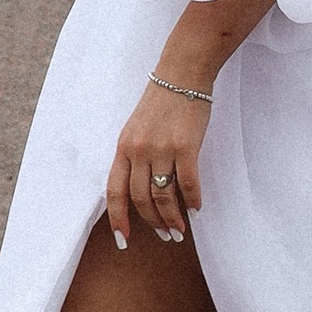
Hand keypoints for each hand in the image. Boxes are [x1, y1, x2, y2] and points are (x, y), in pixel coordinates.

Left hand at [106, 78, 209, 249]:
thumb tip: (141, 189)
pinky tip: (197, 209)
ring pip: (163, 195)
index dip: (118, 218)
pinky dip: (193, 200)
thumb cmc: (162, 101)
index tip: (124, 238)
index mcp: (123, 147)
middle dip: (152, 222)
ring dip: (172, 217)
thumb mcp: (136, 128)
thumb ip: (134, 156)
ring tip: (180, 229)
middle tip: (165, 235)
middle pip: (141, 198)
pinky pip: (189, 182)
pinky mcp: (186, 145)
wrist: (182, 73)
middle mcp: (139, 150)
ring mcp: (162, 148)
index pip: (114, 191)